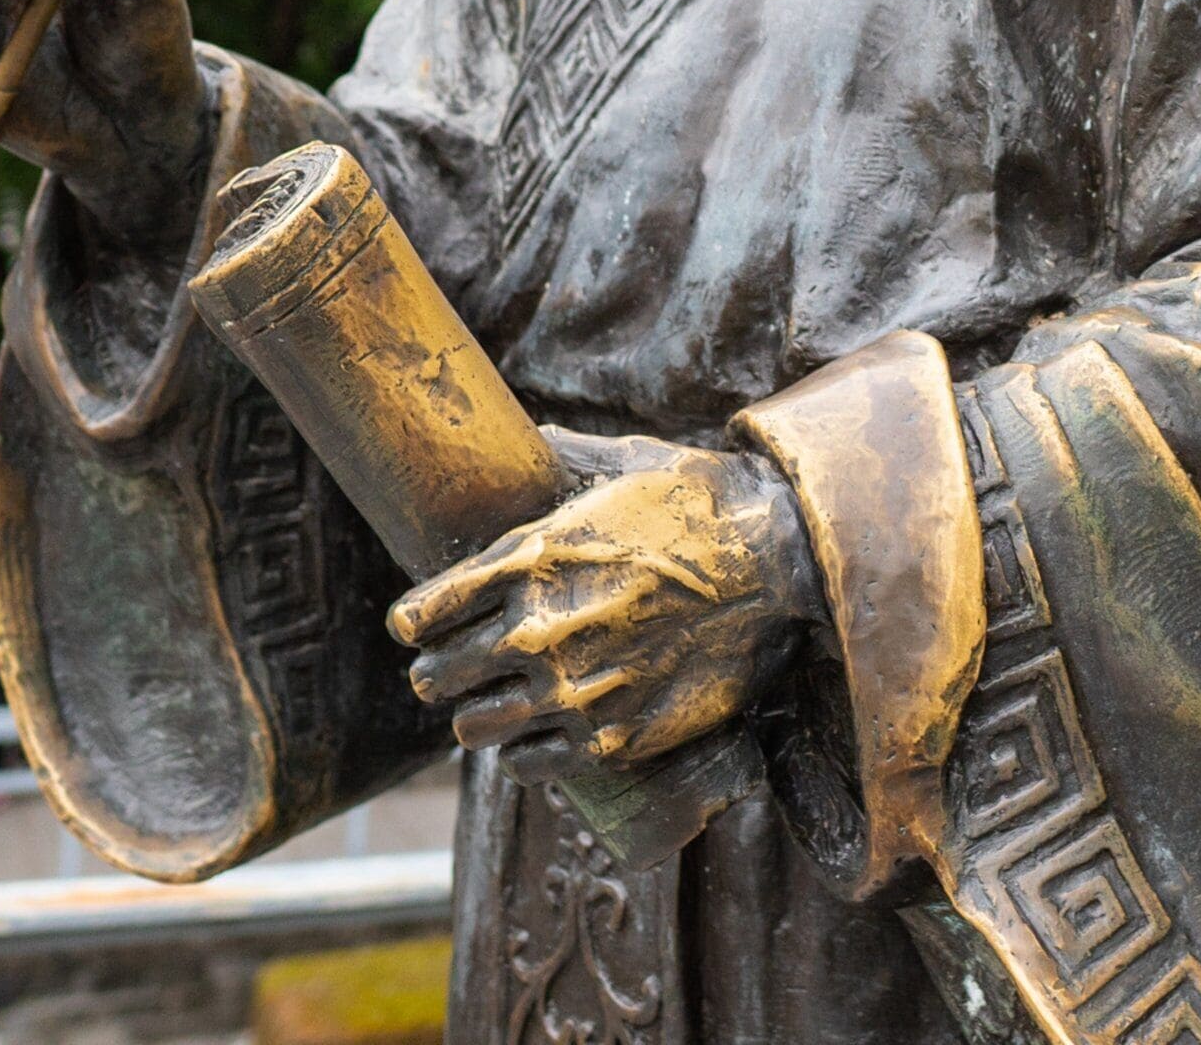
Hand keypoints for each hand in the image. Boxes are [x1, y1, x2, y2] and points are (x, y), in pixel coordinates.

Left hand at [390, 433, 823, 781]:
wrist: (783, 564)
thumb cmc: (706, 505)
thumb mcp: (630, 462)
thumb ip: (567, 454)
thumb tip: (531, 434)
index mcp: (527, 559)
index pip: (419, 615)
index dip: (417, 622)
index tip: (426, 626)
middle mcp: (536, 631)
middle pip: (433, 679)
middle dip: (441, 673)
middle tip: (462, 669)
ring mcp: (572, 690)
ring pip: (471, 731)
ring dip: (480, 719)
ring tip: (500, 707)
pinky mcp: (612, 737)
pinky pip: (528, 766)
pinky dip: (526, 754)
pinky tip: (542, 735)